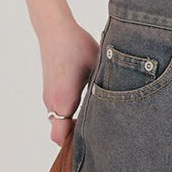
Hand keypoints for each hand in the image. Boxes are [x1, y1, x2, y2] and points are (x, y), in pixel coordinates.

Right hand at [37, 18, 99, 145]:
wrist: (54, 29)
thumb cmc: (77, 45)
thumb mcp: (97, 65)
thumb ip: (106, 85)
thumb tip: (122, 98)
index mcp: (64, 100)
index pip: (62, 137)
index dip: (76, 142)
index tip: (94, 136)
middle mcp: (52, 102)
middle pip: (60, 132)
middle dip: (76, 134)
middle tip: (97, 128)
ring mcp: (48, 95)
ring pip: (59, 120)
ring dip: (72, 120)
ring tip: (92, 112)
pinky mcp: (49, 88)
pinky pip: (57, 108)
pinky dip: (68, 111)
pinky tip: (84, 99)